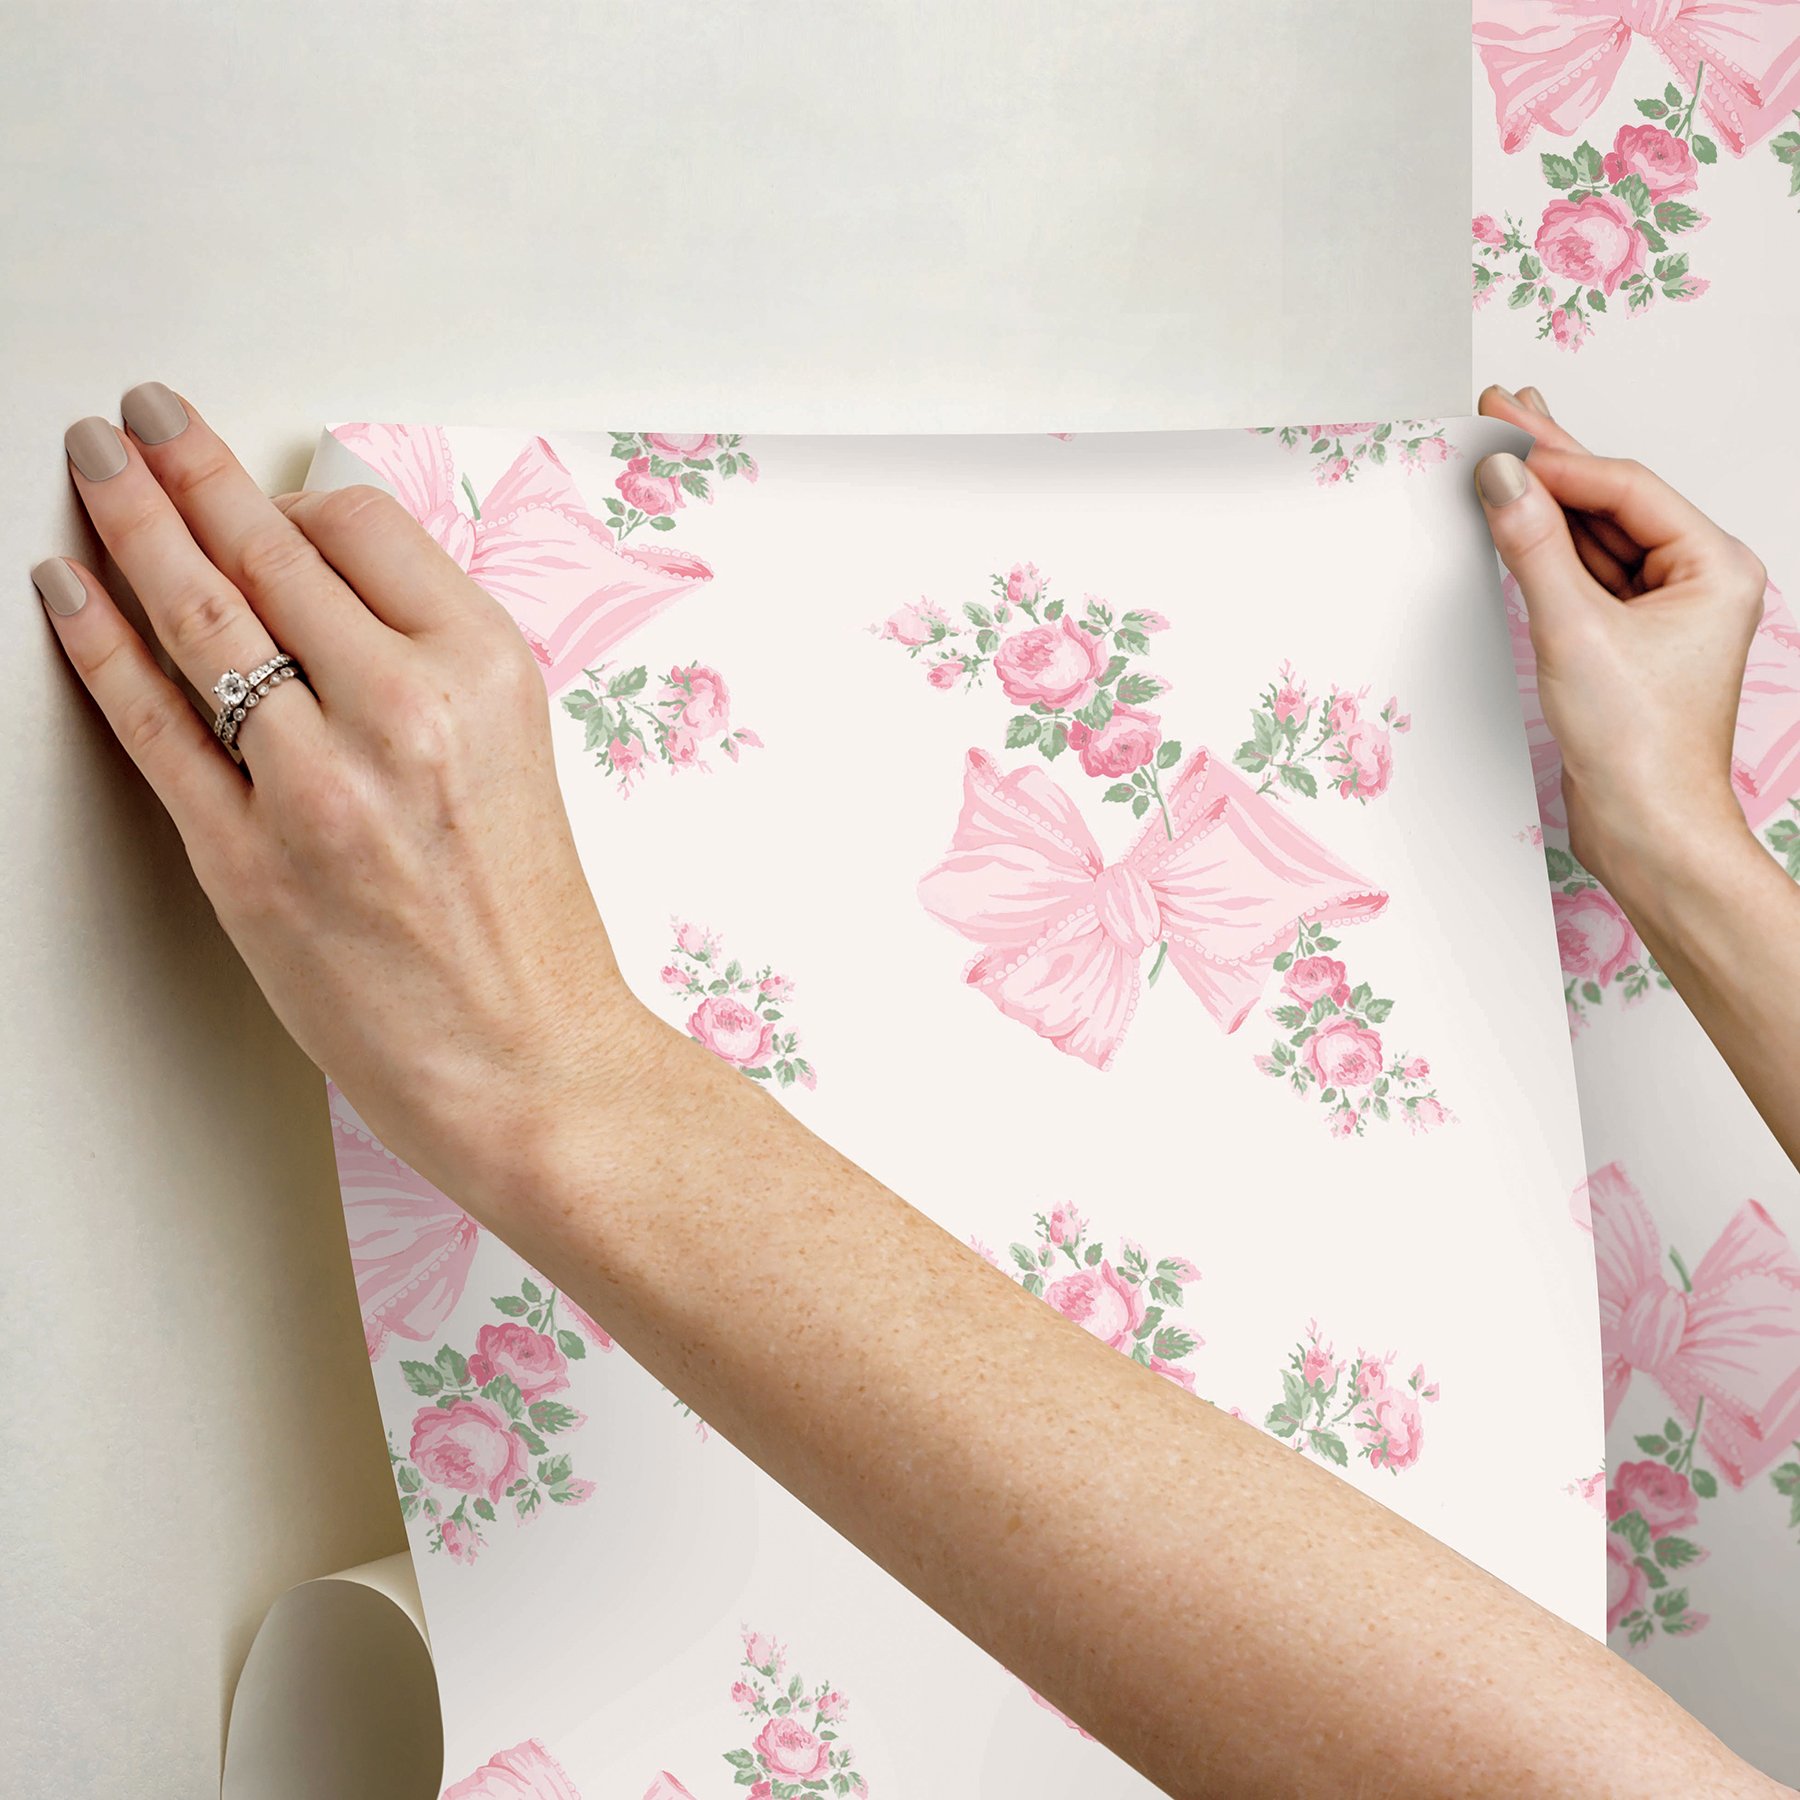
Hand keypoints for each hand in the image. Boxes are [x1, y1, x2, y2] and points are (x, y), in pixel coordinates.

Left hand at [31, 388, 636, 1206]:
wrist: (531, 1061)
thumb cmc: (528, 924)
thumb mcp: (515, 753)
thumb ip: (426, 661)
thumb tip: (322, 580)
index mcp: (486, 673)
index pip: (361, 527)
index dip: (292, 499)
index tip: (257, 491)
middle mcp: (405, 712)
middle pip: (266, 550)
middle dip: (185, 466)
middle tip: (139, 418)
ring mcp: (318, 787)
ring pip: (197, 616)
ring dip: (127, 522)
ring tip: (91, 465)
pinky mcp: (248, 861)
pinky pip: (153, 723)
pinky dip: (97, 643)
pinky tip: (67, 588)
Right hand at [1472, 383, 1767, 891]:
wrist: (1647, 830)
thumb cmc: (1641, 748)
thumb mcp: (1575, 631)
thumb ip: (1532, 547)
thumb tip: (1501, 478)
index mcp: (1714, 568)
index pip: (1625, 490)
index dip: (1558, 458)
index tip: (1500, 431)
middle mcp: (1696, 582)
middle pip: (1612, 503)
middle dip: (1553, 460)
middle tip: (1502, 408)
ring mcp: (1661, 613)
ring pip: (1594, 538)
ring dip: (1544, 501)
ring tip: (1499, 452)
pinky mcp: (1626, 643)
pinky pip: (1582, 577)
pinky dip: (1543, 549)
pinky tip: (1515, 520)